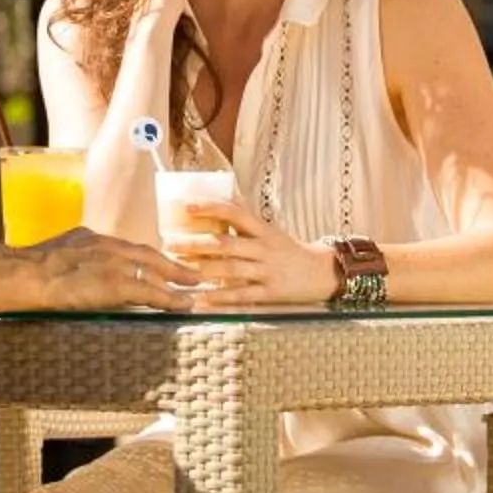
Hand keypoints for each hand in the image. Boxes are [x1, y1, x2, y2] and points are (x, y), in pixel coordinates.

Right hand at [20, 228, 202, 312]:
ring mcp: (114, 264)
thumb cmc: (29, 269)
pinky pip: (150, 292)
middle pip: (147, 255)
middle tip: (192, 274)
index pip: (127, 248)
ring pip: (152, 272)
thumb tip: (75, 268)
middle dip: (171, 265)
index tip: (160, 264)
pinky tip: (184, 305)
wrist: (26, 275)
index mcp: (91, 238)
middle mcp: (107, 246)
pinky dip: (170, 298)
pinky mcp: (117, 284)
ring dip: (176, 280)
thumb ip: (73, 257)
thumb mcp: (56, 252)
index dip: (146, 258)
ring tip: (195, 288)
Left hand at [170, 200, 336, 306]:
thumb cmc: (289, 250)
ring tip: (179, 271)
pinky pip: (241, 296)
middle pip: (226, 244)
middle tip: (170, 243)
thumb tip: (222, 192)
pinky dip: (219, 299)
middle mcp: (264, 248)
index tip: (186, 206)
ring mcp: (267, 271)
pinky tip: (200, 300)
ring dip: (203, 270)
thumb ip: (245, 218)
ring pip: (230, 269)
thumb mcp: (269, 230)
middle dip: (195, 244)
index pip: (235, 212)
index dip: (211, 207)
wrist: (321, 273)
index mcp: (263, 229)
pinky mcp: (269, 293)